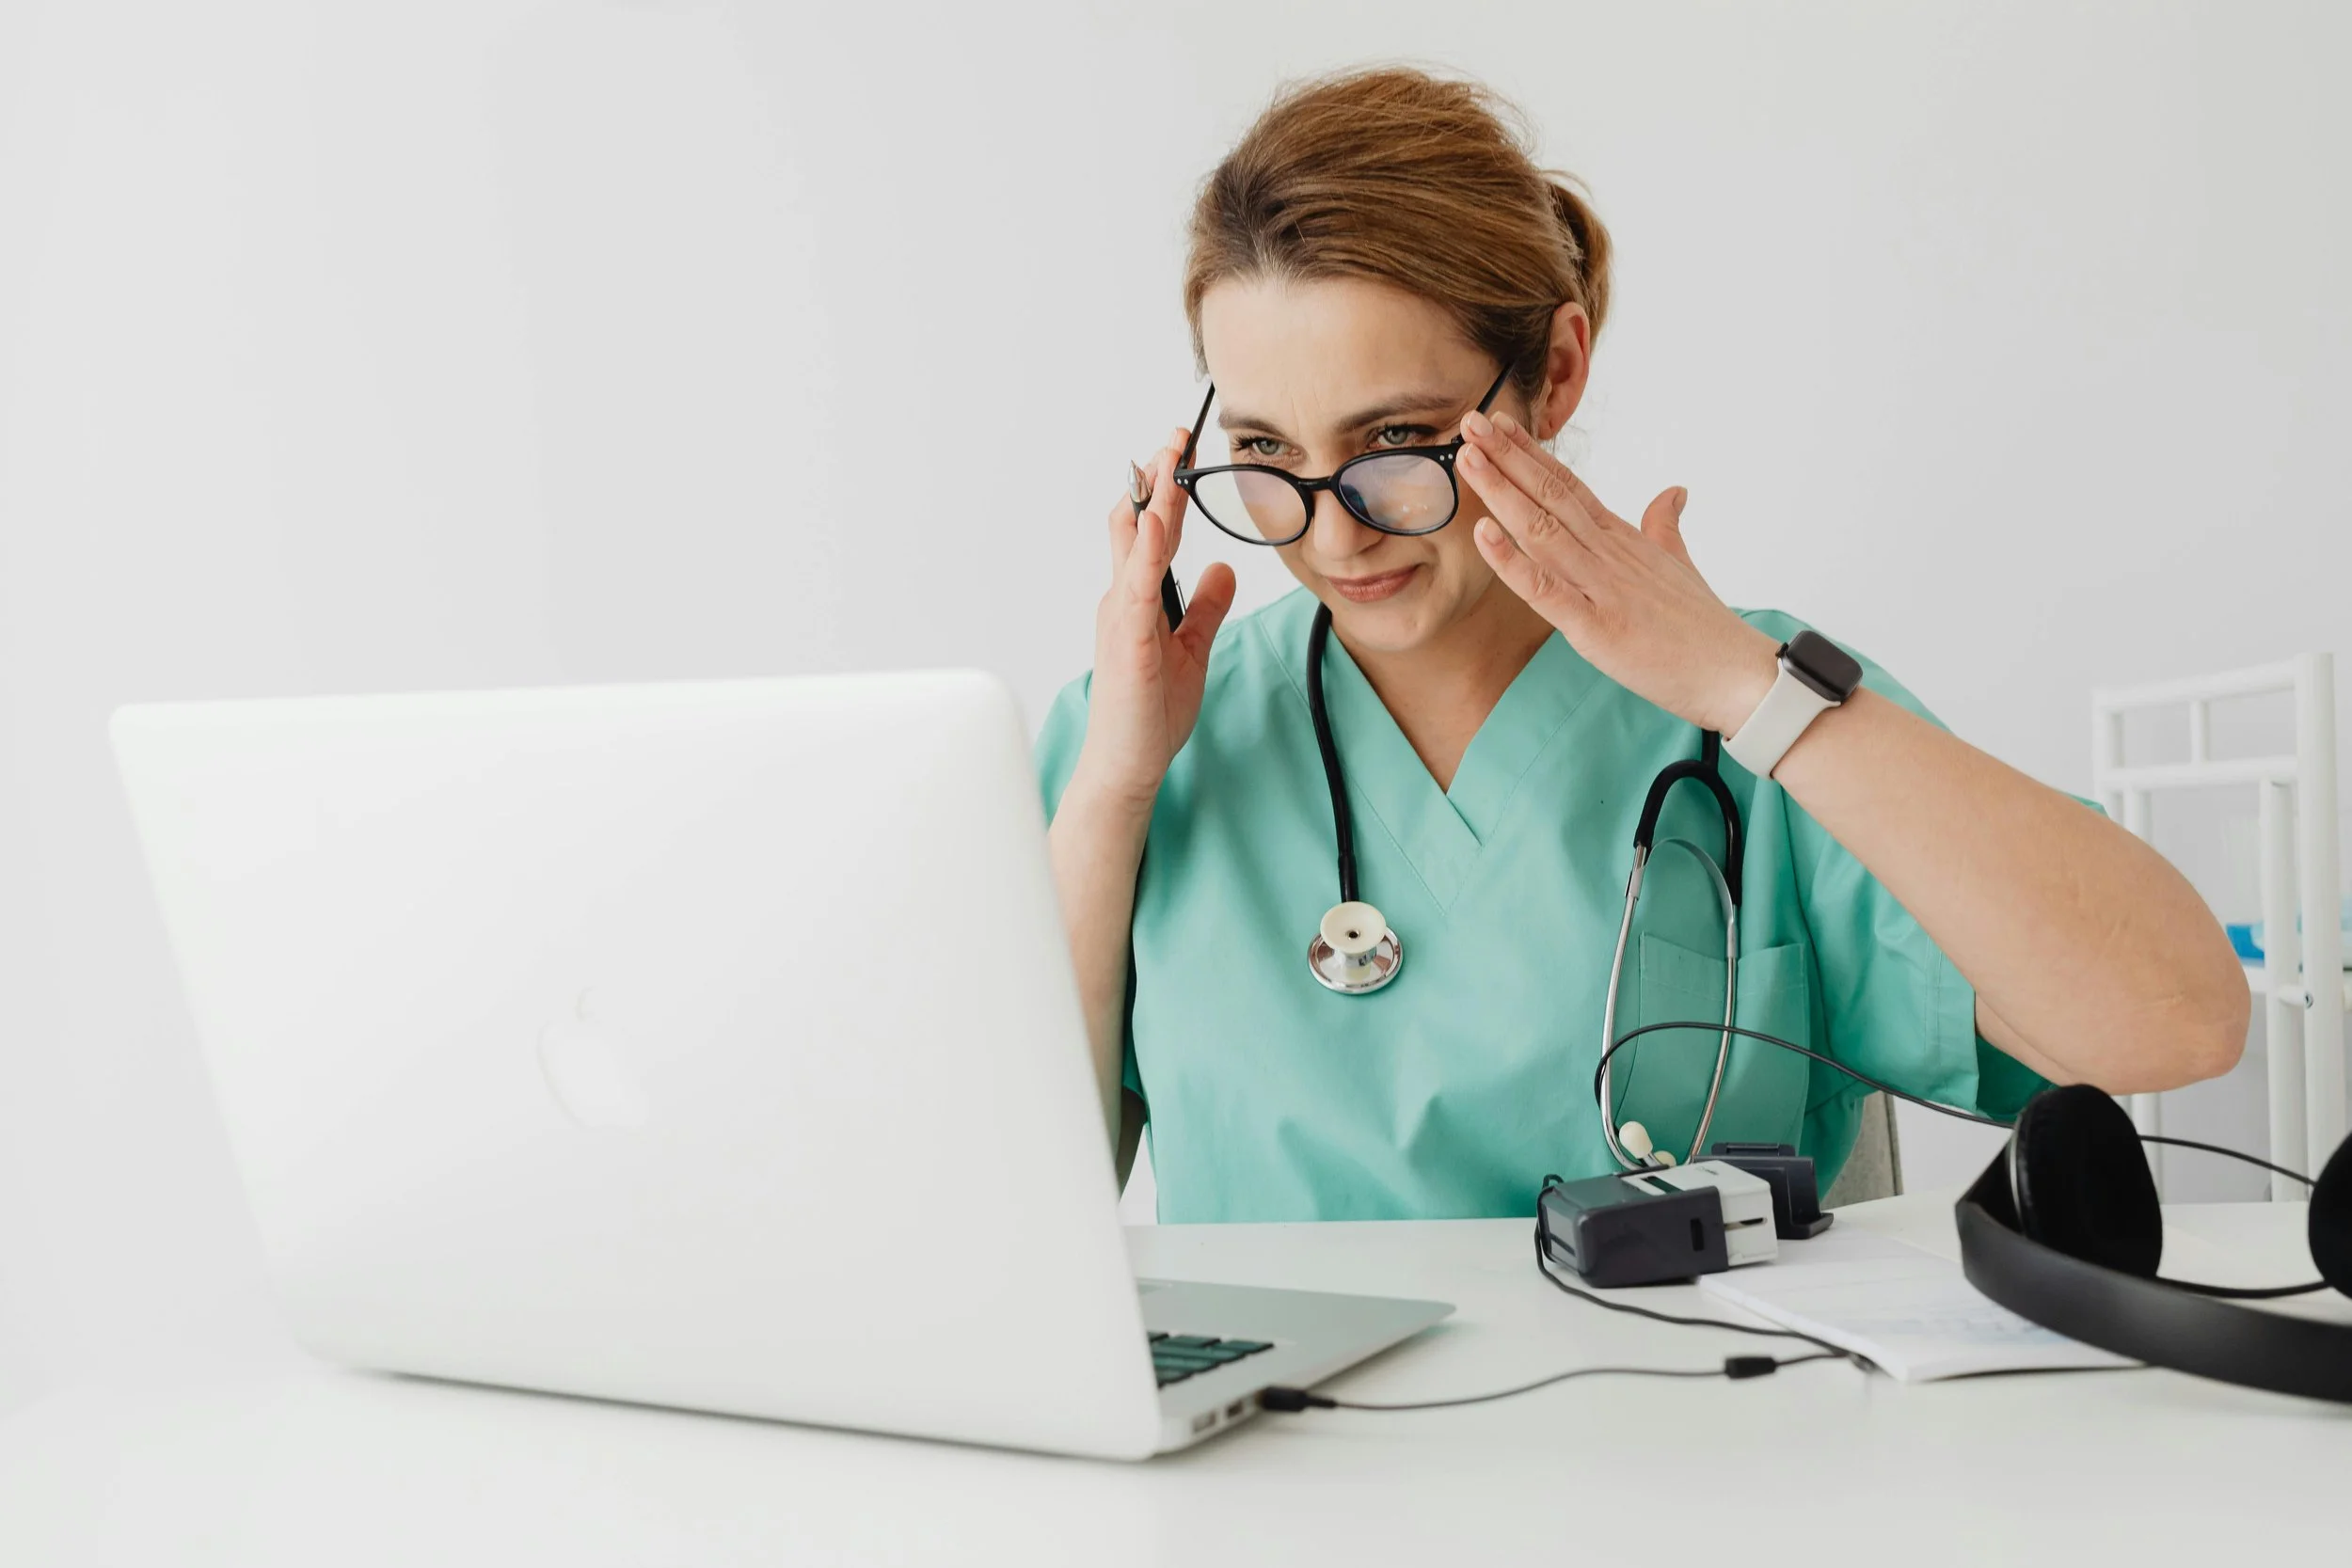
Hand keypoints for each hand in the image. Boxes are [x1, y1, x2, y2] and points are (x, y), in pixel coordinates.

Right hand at [1074, 427, 1237, 806]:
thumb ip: (1205, 607)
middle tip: (1178, 436)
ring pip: (1134, 545)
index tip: (1185, 452)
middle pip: (1140, 525)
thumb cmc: (1150, 711)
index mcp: (1139, 598)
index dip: (1170, 491)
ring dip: (1151, 500)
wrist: (1128, 763)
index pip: (1156, 532)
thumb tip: (1225, 569)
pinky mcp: (1126, 641)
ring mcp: (1121, 617)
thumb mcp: (1192, 648)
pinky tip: (1157, 523)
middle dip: (1157, 478)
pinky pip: (1137, 587)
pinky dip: (1146, 551)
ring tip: (1167, 461)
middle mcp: (1124, 598)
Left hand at [1456, 408, 1779, 735]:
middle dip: (1506, 458)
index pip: (1569, 485)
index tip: (1500, 424)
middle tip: (1470, 421)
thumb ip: (1665, 525)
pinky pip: (1545, 590)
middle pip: (1550, 496)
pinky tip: (1484, 533)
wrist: (1735, 672)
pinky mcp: (1595, 627)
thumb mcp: (1680, 564)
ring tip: (1468, 457)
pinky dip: (1512, 562)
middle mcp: (1608, 553)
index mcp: (1622, 539)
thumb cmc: (1704, 625)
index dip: (1531, 454)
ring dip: (1501, 493)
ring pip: (1541, 531)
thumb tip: (1674, 491)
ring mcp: (1601, 588)